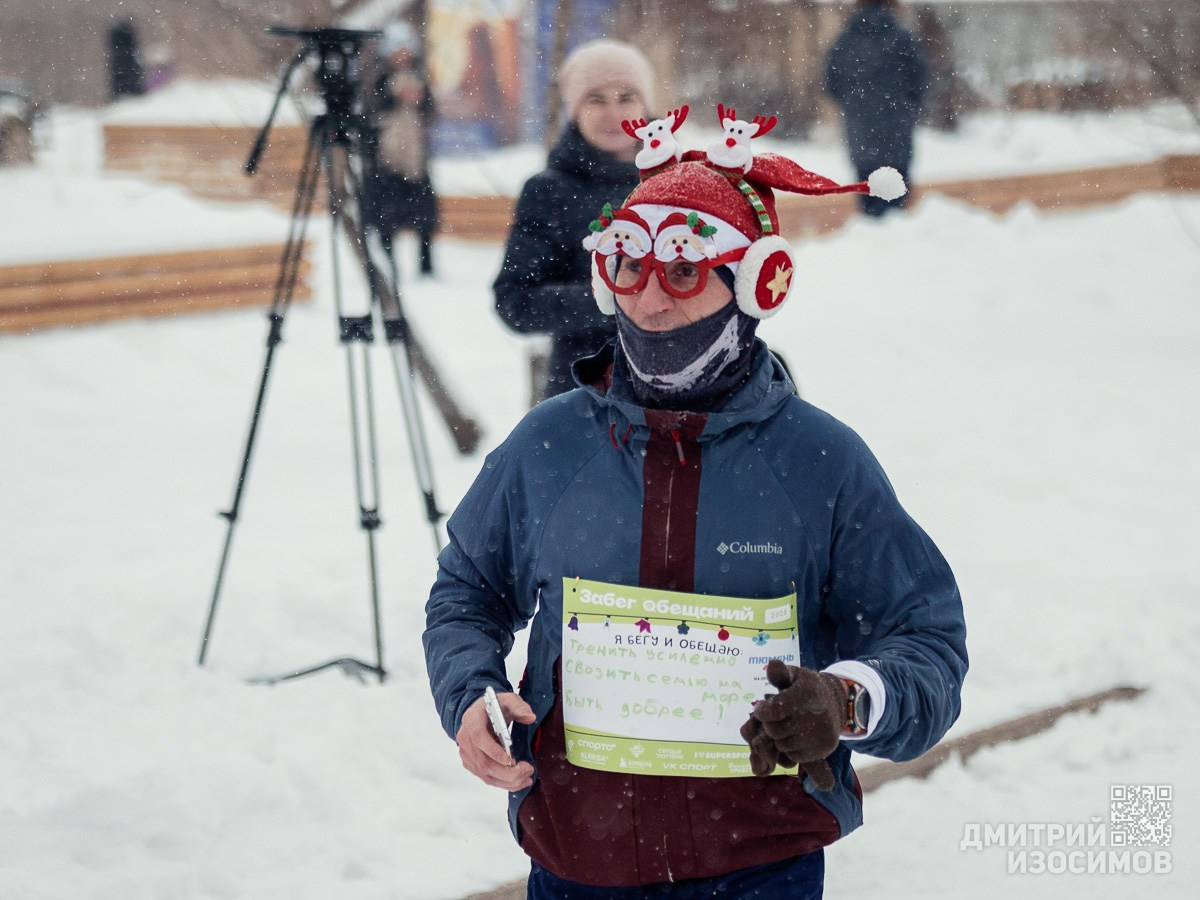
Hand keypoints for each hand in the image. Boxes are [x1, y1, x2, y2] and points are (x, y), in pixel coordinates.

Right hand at [456, 690, 535, 791]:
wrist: (481, 714)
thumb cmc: (495, 707)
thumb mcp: (508, 700)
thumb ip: (519, 707)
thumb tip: (530, 718)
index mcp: (472, 720)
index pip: (479, 738)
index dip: (494, 751)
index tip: (511, 759)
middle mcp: (465, 739)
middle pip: (483, 762)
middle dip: (507, 772)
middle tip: (527, 770)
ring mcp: (466, 754)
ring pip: (485, 774)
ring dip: (508, 781)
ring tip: (527, 778)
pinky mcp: (471, 764)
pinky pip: (486, 778)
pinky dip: (503, 783)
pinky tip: (518, 781)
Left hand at [739, 659, 845, 790]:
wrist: (838, 704)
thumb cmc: (809, 689)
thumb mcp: (796, 675)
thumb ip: (780, 672)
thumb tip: (771, 665)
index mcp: (805, 695)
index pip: (771, 712)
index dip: (762, 711)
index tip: (763, 708)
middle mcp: (814, 717)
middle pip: (773, 730)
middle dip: (770, 724)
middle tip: (776, 718)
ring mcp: (818, 736)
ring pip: (782, 745)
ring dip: (780, 737)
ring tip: (787, 726)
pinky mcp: (822, 751)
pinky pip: (794, 756)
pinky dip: (791, 748)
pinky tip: (797, 736)